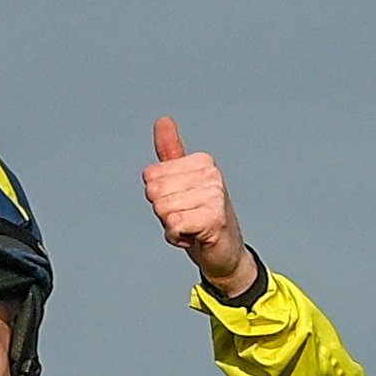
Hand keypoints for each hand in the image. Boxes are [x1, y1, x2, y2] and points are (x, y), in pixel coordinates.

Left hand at [144, 117, 255, 298]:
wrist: (225, 255)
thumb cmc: (200, 219)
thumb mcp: (181, 183)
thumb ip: (171, 153)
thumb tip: (163, 120)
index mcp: (201, 161)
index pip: (150, 176)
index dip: (159, 198)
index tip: (181, 205)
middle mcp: (210, 173)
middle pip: (154, 192)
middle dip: (164, 213)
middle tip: (186, 219)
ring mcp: (215, 195)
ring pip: (162, 210)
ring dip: (172, 227)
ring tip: (192, 228)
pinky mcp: (215, 217)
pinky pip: (173, 225)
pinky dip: (178, 238)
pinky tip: (195, 238)